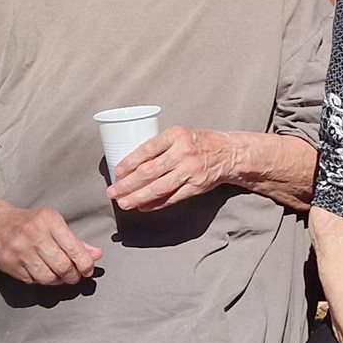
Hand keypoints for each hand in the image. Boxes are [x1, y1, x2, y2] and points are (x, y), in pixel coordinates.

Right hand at [0, 200, 100, 287]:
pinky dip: (42, 280)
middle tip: (74, 276)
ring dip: (58, 280)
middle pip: (62, 266)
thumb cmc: (29, 223)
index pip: (74, 248)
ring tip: (60, 276)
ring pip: (48, 277)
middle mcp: (33, 234)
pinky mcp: (8, 263)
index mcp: (49, 220)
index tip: (88, 270)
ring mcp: (19, 250)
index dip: (85, 264)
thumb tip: (96, 255)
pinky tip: (44, 273)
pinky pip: (33, 280)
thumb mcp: (53, 224)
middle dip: (73, 275)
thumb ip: (75, 241)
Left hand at [110, 126, 235, 212]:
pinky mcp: (197, 186)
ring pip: (159, 187)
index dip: (130, 162)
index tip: (116, 172)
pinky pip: (173, 197)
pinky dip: (156, 203)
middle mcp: (183, 152)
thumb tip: (131, 165)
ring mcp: (191, 171)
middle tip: (112, 192)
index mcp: (176, 135)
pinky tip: (143, 207)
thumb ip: (160, 146)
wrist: (229, 153)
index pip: (148, 149)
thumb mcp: (180, 135)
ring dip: (138, 196)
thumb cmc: (199, 142)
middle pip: (150, 171)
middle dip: (128, 184)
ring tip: (123, 203)